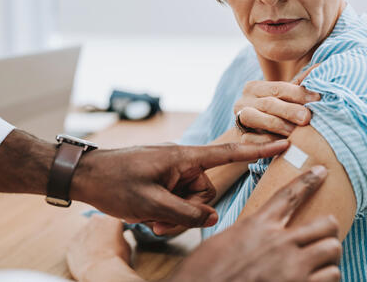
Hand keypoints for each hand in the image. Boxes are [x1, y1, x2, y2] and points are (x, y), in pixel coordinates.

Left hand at [67, 215, 136, 281]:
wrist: (100, 270)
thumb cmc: (117, 258)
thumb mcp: (126, 245)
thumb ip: (120, 237)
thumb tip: (117, 238)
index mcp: (112, 218)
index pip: (114, 219)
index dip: (114, 228)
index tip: (115, 235)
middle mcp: (97, 220)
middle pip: (98, 221)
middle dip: (100, 229)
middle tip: (104, 242)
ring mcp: (83, 230)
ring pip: (86, 231)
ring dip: (90, 237)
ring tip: (94, 251)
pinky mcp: (73, 241)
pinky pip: (77, 241)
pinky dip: (80, 247)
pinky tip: (85, 256)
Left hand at [72, 140, 289, 227]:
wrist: (84, 175)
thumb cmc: (115, 182)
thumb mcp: (151, 203)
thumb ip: (186, 212)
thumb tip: (213, 217)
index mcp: (184, 158)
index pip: (227, 152)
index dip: (257, 149)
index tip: (282, 143)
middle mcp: (182, 163)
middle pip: (205, 192)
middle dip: (186, 212)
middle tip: (159, 222)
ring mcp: (172, 172)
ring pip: (190, 200)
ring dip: (173, 216)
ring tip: (149, 219)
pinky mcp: (164, 180)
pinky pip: (177, 199)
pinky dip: (166, 212)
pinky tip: (147, 215)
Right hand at [169, 166, 340, 281]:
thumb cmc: (206, 272)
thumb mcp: (225, 241)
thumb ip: (250, 233)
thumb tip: (263, 230)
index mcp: (259, 226)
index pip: (290, 195)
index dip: (308, 181)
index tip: (321, 172)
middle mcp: (280, 243)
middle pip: (325, 224)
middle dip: (328, 229)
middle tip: (324, 235)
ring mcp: (292, 269)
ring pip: (332, 252)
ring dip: (329, 257)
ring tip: (320, 262)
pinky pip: (331, 279)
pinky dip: (326, 278)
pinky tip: (316, 279)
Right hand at [234, 64, 319, 142]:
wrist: (255, 136)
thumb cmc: (275, 113)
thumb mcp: (285, 98)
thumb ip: (300, 84)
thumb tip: (321, 66)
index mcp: (255, 87)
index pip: (278, 87)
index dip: (298, 92)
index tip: (317, 98)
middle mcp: (243, 101)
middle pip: (268, 103)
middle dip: (289, 110)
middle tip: (306, 117)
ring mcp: (239, 119)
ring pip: (253, 117)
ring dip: (277, 125)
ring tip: (295, 132)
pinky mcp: (239, 138)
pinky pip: (251, 139)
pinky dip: (267, 142)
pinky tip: (283, 145)